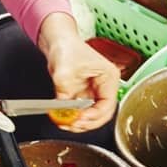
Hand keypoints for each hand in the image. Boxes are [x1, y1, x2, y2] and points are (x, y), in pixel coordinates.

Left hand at [37, 14, 119, 131]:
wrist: (58, 41)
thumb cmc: (67, 47)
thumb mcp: (64, 68)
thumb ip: (63, 89)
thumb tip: (63, 107)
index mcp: (108, 77)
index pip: (108, 104)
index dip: (94, 115)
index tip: (80, 119)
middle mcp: (104, 87)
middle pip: (102, 114)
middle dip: (87, 123)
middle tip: (73, 125)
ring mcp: (94, 92)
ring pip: (93, 116)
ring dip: (80, 123)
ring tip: (67, 124)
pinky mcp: (84, 95)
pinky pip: (82, 112)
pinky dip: (74, 118)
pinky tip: (64, 119)